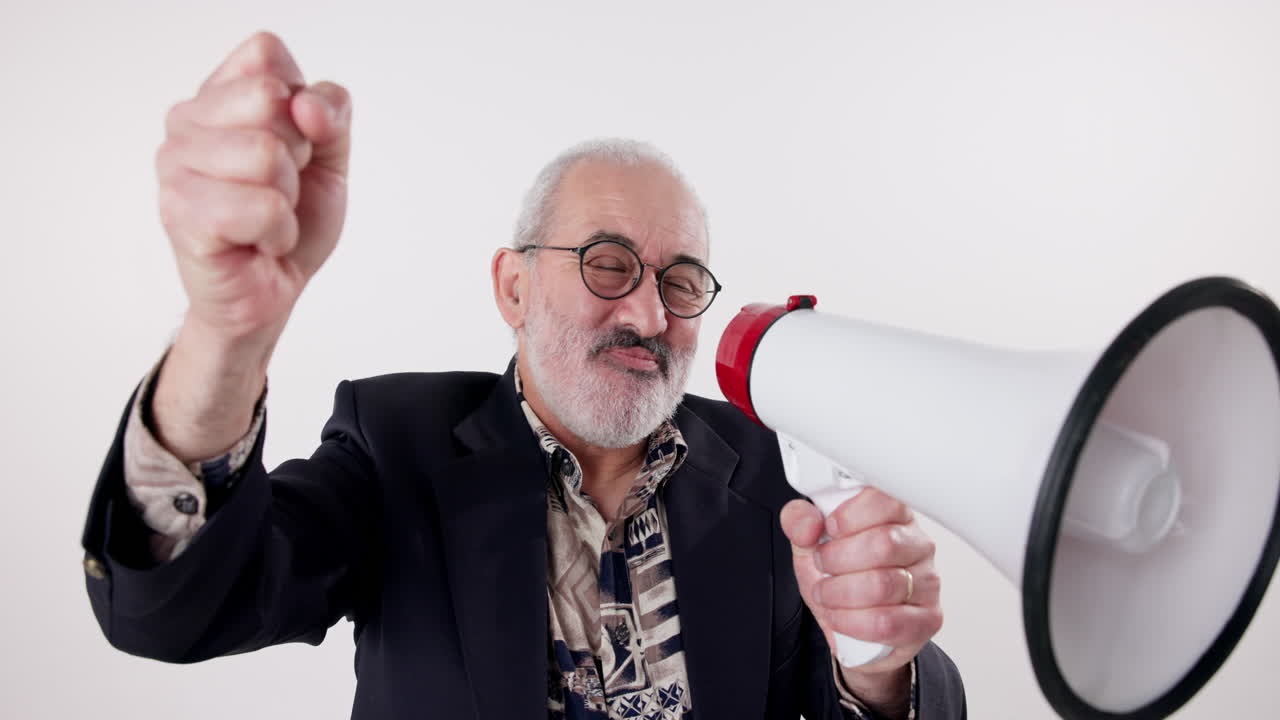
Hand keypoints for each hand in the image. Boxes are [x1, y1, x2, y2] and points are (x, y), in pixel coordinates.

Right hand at [156, 31, 351, 351]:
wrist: (273, 290)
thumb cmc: (292, 219)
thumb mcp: (330, 157)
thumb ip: (332, 113)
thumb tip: (305, 105)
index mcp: (218, 94)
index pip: (266, 55)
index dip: (302, 104)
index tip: (296, 146)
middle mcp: (185, 120)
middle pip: (270, 100)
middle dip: (298, 156)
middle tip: (279, 189)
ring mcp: (175, 165)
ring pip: (267, 154)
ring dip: (287, 201)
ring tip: (266, 218)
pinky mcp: (180, 213)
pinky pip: (262, 207)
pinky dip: (277, 233)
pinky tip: (257, 242)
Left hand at [779, 489, 942, 715]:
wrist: (849, 626)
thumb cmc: (839, 577)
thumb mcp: (809, 544)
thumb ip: (799, 522)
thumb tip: (808, 522)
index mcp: (894, 515)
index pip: (884, 500)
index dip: (848, 517)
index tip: (828, 530)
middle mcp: (918, 544)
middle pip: (883, 544)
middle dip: (837, 559)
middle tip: (822, 567)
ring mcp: (928, 581)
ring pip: (882, 585)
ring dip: (840, 593)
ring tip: (826, 594)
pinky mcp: (928, 618)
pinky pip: (887, 622)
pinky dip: (852, 622)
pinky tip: (840, 616)